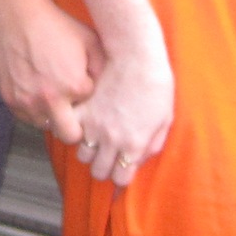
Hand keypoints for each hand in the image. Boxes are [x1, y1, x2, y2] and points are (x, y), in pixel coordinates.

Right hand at [0, 0, 102, 140]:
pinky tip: (36, 90)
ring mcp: (27, 102)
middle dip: (75, 128)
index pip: (90, 108)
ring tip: (52, 95)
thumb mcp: (90, 40)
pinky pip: (26, 117)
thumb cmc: (55, 25)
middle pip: (70, 136)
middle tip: (74, 112)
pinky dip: (33, 110)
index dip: (86, 95)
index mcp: (74, 86)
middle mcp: (50, 100)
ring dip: (52, 116)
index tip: (82, 84)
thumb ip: (102, 67)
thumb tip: (105, 87)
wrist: (16, 15)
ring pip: (46, 127)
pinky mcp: (10, 100)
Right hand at [67, 42, 173, 186]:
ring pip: (82, 156)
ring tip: (96, 139)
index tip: (121, 168)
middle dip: (104, 167)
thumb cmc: (156, 85)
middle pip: (98, 172)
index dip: (121, 176)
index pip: (120, 179)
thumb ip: (152, 146)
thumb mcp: (165, 120)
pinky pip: (71, 131)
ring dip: (89, 150)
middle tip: (109, 155)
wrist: (136, 56)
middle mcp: (112, 141)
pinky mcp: (81, 110)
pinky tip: (83, 124)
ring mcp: (93, 126)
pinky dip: (76, 131)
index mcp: (134, 145)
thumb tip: (139, 161)